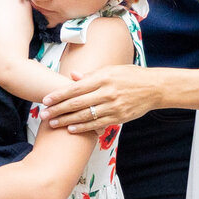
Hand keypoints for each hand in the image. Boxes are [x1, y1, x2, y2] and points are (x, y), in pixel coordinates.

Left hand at [41, 64, 164, 131]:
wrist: (155, 88)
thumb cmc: (131, 76)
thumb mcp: (111, 70)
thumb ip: (91, 75)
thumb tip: (72, 77)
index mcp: (103, 78)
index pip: (76, 88)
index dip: (59, 95)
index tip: (46, 100)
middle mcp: (107, 93)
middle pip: (77, 103)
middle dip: (58, 110)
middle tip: (43, 114)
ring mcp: (113, 107)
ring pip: (85, 116)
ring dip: (67, 121)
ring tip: (53, 123)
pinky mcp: (119, 117)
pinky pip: (97, 124)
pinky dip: (83, 127)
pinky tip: (71, 129)